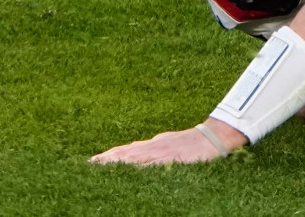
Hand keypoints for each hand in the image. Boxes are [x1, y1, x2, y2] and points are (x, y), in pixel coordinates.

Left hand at [90, 118, 245, 165]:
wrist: (215, 136)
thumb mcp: (170, 142)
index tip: (92, 162)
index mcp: (154, 144)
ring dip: (115, 162)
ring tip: (99, 166)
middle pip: (126, 153)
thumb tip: (136, 151)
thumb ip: (154, 148)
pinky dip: (136, 166)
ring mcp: (162, 153)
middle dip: (106, 159)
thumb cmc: (193, 142)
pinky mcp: (172, 159)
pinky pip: (150, 164)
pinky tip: (126, 169)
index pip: (126, 151)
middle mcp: (155, 147)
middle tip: (88, 165)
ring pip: (134, 157)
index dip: (108, 156)